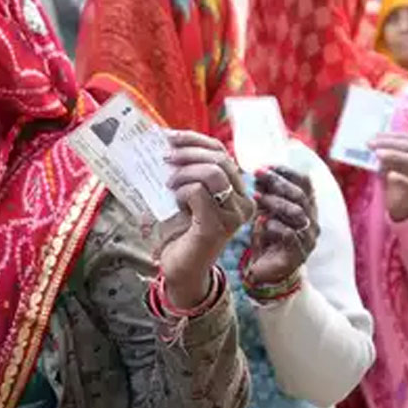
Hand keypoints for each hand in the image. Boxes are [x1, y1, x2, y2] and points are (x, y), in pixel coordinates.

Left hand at [161, 130, 254, 308]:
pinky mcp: (217, 226)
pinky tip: (175, 201)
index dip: (195, 140)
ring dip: (186, 172)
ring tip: (169, 182)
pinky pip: (199, 192)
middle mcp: (242, 202)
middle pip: (220, 159)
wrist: (181, 270)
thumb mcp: (187, 194)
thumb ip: (189, 171)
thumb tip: (168, 141)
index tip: (170, 137)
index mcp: (237, 191)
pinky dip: (182, 191)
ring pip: (214, 173)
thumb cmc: (182, 232)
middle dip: (189, 152)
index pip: (222, 153)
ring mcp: (233, 215)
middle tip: (165, 157)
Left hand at [247, 166, 318, 284]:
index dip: (286, 172)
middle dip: (278, 182)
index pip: (305, 183)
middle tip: (258, 175)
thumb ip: (266, 194)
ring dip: (275, 202)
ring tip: (257, 197)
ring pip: (297, 213)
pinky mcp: (299, 255)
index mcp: (308, 208)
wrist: (267, 272)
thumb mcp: (266, 211)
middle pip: (300, 195)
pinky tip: (261, 223)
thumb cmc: (267, 238)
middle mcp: (312, 221)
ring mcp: (308, 239)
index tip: (266, 166)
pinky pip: (290, 235)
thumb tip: (259, 172)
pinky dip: (274, 226)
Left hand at [369, 132, 407, 221]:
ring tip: (378, 154)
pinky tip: (389, 175)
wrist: (401, 202)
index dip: (391, 136)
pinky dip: (400, 178)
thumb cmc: (394, 177)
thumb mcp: (389, 161)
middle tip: (371, 144)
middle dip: (390, 143)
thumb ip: (384, 150)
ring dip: (395, 155)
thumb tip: (369, 140)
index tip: (374, 135)